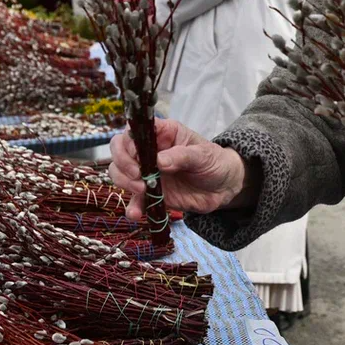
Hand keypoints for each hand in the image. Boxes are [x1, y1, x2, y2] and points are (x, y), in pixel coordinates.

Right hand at [109, 119, 259, 220]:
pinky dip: (132, 207)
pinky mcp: (150, 193)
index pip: (134, 131)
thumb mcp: (203, 155)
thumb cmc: (214, 162)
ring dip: (124, 183)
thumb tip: (158, 161)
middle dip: (123, 163)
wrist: (223, 187)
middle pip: (120, 151)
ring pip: (120, 173)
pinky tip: (136, 214)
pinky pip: (134, 200)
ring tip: (142, 191)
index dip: (129, 142)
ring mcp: (148, 173)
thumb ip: (182, 156)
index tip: (137, 156)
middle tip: (138, 177)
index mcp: (162, 134)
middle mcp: (149, 152)